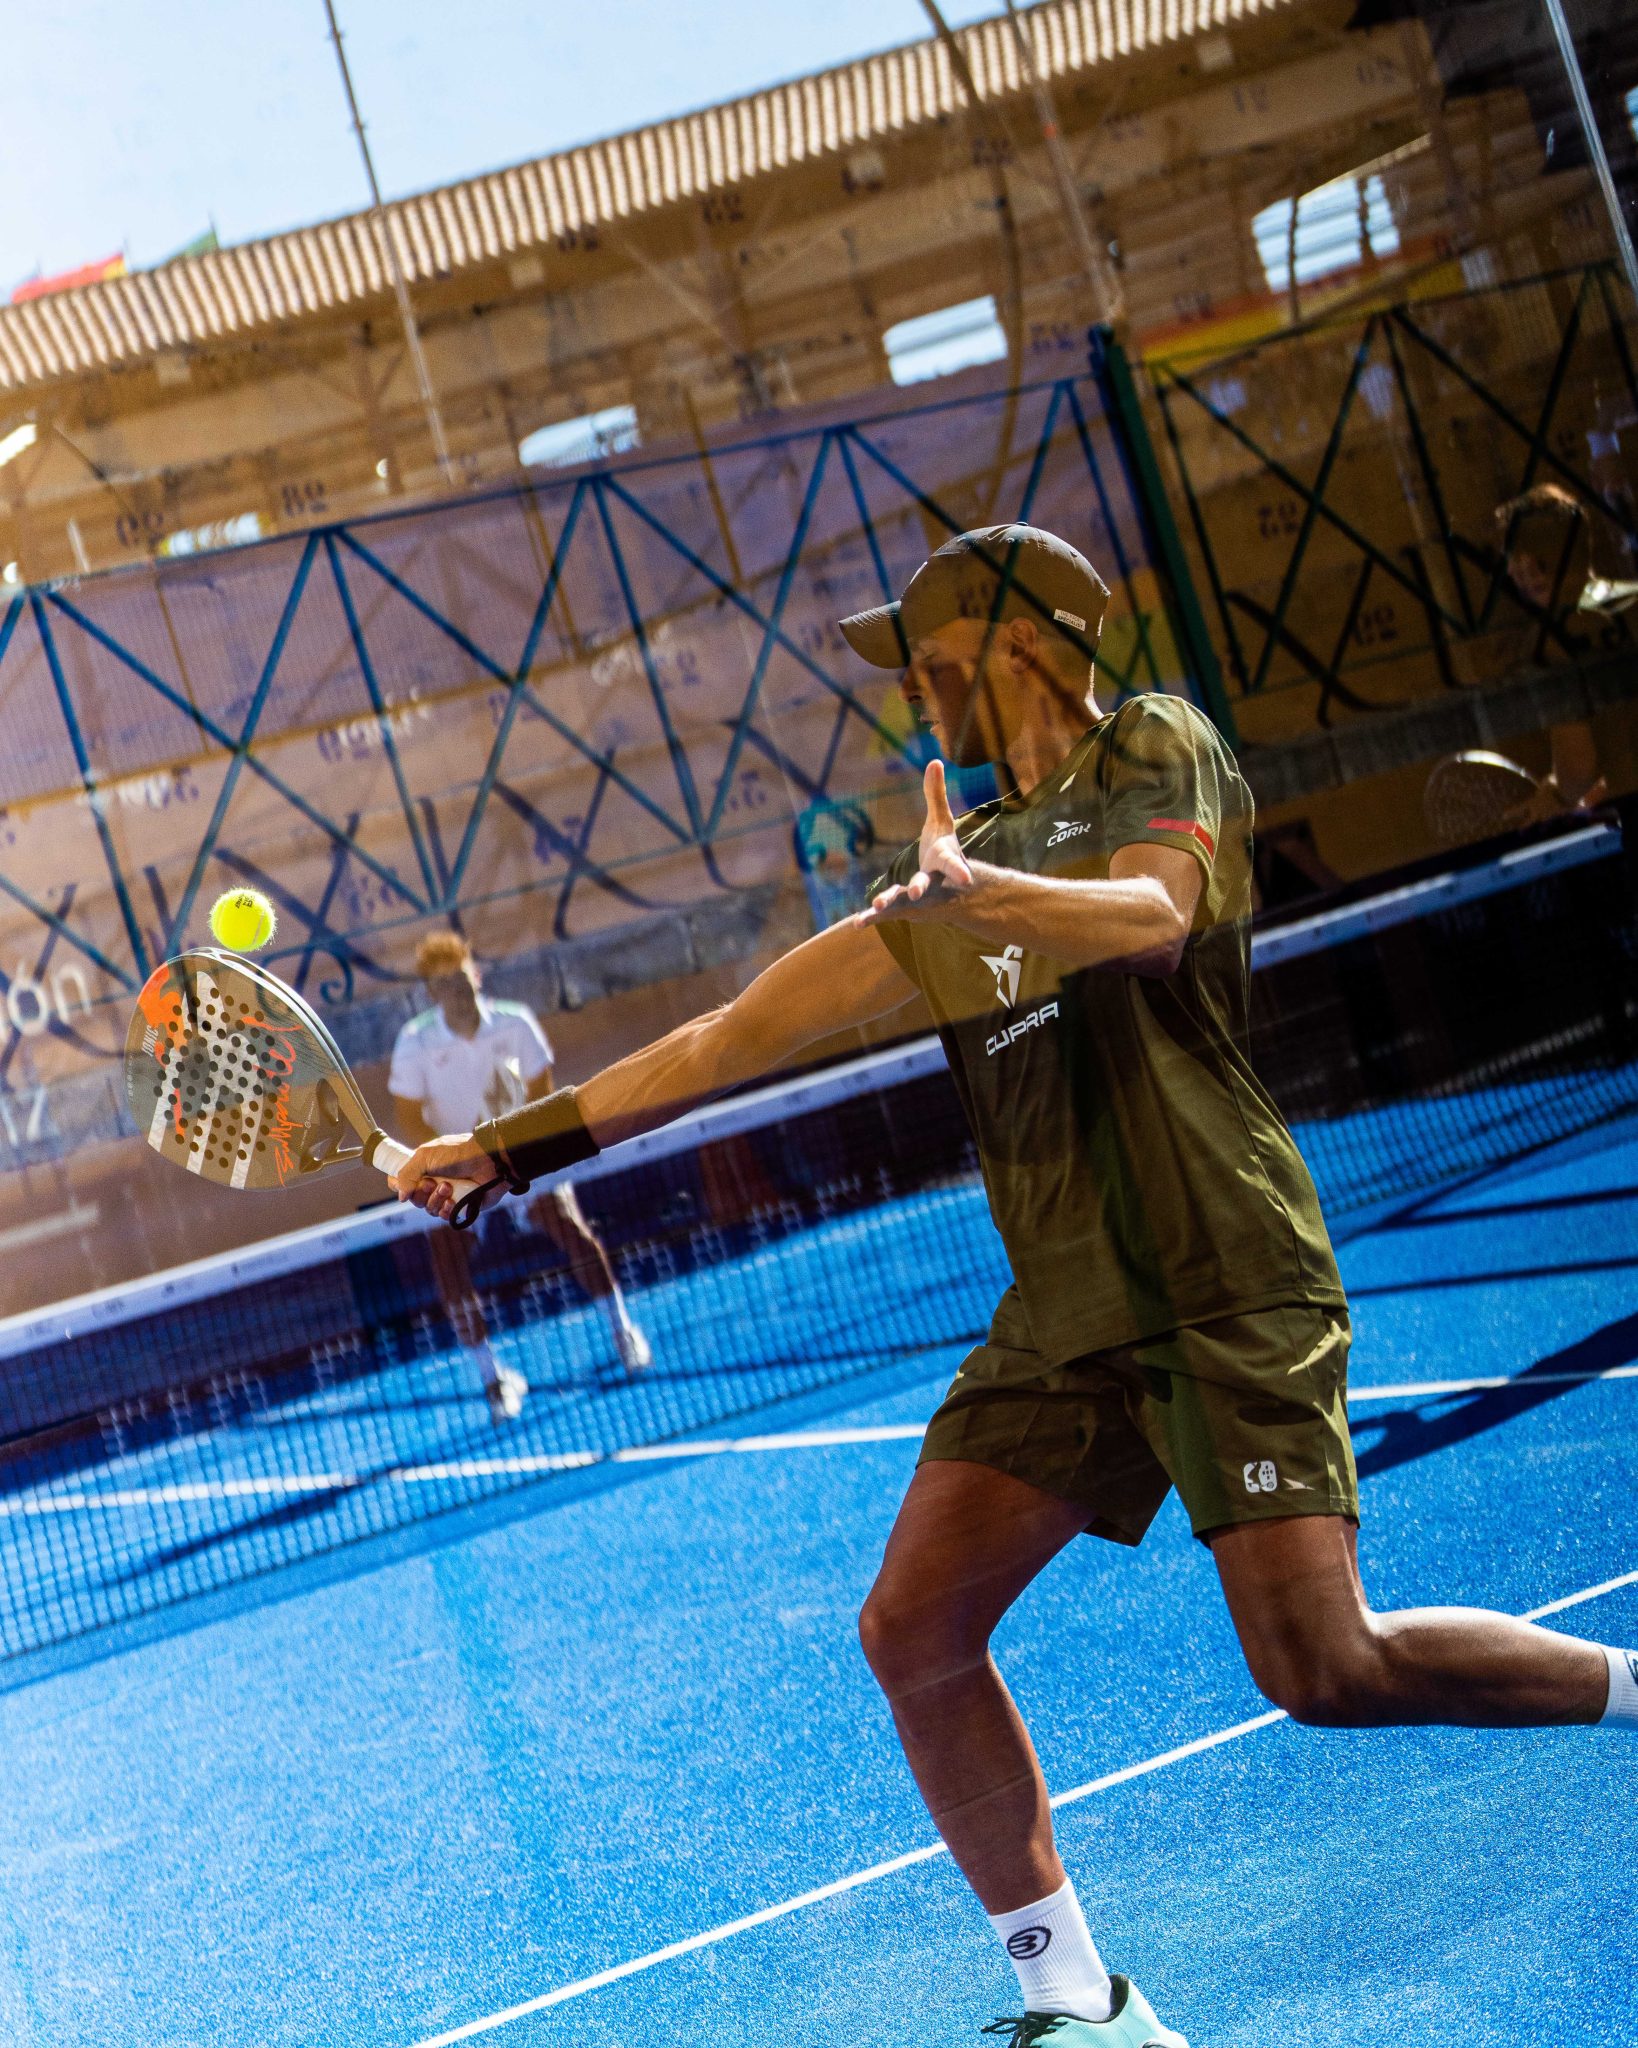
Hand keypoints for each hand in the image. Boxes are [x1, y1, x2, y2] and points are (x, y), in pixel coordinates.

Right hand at [392, 1134, 502, 1222]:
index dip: (400, 1187)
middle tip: (432, 1184)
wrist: (489, 1161)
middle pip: (414, 1199)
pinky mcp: (460, 1205)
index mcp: (423, 1168)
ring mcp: (447, 1194)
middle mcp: (433, 1181)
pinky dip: (446, 1210)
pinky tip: (452, 1202)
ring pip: (429, 1208)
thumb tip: (401, 1197)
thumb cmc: (458, 1153)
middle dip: (422, 1193)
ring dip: (436, 1200)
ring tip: (449, 1187)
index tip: (405, 1185)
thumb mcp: (426, 1156)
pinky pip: (444, 1216)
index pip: (402, 1182)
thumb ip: (407, 1174)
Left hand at [856, 761, 975, 926]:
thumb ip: (936, 795)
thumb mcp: (941, 822)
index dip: (959, 870)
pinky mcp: (903, 907)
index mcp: (945, 861)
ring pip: (903, 902)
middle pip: (926, 885)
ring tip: (875, 909)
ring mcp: (918, 898)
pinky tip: (857, 924)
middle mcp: (933, 882)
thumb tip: (935, 761)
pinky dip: (873, 918)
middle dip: (920, 889)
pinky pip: (887, 913)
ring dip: (889, 904)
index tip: (967, 879)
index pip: (952, 864)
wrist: (950, 889)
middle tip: (916, 895)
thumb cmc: (944, 849)